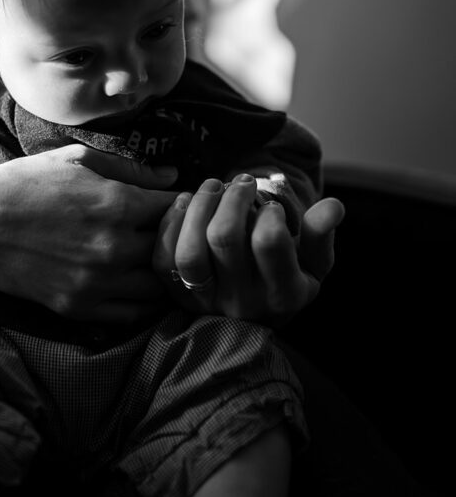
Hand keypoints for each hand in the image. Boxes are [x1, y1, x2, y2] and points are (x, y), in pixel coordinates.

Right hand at [0, 145, 178, 323]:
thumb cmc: (26, 182)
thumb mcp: (78, 160)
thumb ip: (131, 169)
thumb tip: (173, 175)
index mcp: (117, 204)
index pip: (179, 209)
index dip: (185, 204)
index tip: (181, 202)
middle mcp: (113, 247)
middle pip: (175, 251)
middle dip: (180, 240)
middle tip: (176, 233)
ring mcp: (96, 282)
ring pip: (158, 288)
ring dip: (164, 274)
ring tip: (157, 260)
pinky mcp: (79, 307)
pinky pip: (130, 315)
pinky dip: (142, 302)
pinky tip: (137, 285)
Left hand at [152, 174, 344, 324]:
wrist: (255, 315)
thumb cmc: (288, 277)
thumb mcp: (314, 263)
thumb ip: (321, 235)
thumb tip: (333, 206)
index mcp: (283, 292)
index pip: (269, 243)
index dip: (268, 211)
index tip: (270, 204)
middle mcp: (243, 300)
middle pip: (224, 238)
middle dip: (232, 198)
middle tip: (241, 182)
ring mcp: (206, 301)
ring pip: (190, 251)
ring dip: (199, 207)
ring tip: (213, 185)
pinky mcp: (179, 296)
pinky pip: (163, 260)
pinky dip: (171, 224)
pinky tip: (187, 201)